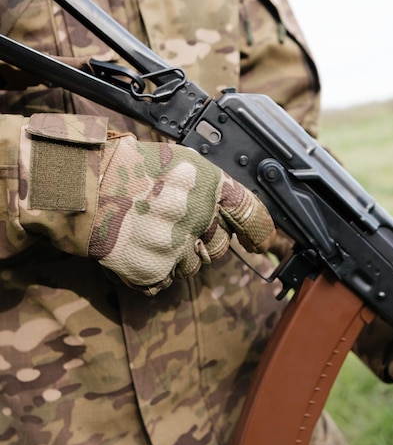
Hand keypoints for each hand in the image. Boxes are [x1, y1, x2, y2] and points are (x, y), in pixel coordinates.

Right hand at [88, 135, 275, 293]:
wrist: (80, 188)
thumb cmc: (125, 169)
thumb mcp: (177, 162)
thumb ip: (209, 188)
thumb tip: (234, 214)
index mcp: (208, 184)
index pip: (251, 214)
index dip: (259, 232)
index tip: (260, 243)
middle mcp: (198, 216)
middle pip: (220, 248)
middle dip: (202, 242)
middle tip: (172, 225)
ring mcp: (175, 247)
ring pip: (192, 268)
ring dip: (174, 257)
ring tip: (146, 233)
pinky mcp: (153, 271)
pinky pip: (164, 282)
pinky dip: (151, 271)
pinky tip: (135, 248)